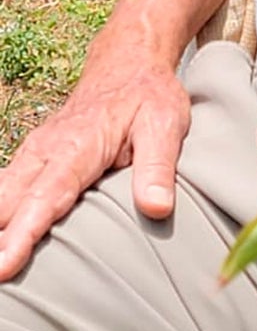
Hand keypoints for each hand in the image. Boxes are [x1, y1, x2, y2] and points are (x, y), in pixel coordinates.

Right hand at [0, 40, 191, 281]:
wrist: (128, 62)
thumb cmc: (147, 95)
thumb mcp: (165, 123)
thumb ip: (158, 167)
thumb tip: (157, 208)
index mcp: (76, 146)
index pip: (44, 197)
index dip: (22, 235)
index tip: (4, 268)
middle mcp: (45, 150)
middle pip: (8, 202)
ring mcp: (34, 154)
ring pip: (1, 196)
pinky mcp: (32, 159)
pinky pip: (4, 189)